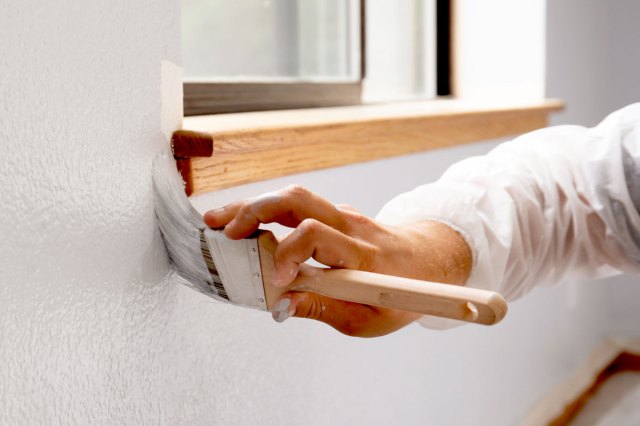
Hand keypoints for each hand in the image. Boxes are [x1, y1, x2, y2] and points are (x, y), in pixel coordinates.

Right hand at [204, 185, 471, 336]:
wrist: (430, 262)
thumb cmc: (401, 294)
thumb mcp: (365, 317)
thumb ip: (320, 308)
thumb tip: (280, 305)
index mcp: (362, 256)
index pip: (315, 236)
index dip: (286, 255)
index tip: (272, 280)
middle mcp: (351, 227)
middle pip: (298, 201)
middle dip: (255, 211)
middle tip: (222, 230)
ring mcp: (345, 215)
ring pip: (295, 197)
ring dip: (254, 206)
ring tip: (220, 220)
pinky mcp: (338, 214)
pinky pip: (300, 206)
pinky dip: (269, 211)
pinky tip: (247, 225)